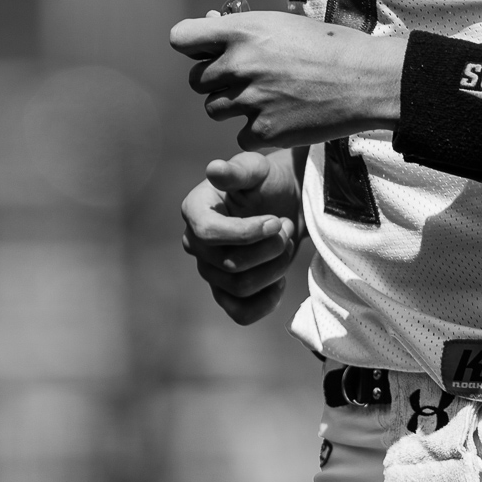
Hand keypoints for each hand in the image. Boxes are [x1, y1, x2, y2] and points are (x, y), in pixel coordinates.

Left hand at [170, 10, 405, 150]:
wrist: (367, 79)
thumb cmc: (329, 45)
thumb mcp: (283, 23)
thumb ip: (243, 29)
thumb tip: (211, 24)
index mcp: (242, 31)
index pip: (181, 38)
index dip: (192, 46)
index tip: (206, 51)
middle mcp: (239, 65)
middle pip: (197, 80)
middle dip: (217, 80)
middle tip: (250, 78)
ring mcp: (250, 101)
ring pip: (214, 109)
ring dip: (234, 106)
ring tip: (270, 96)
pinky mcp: (264, 132)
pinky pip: (241, 134)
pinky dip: (258, 131)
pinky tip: (283, 117)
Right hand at [181, 150, 300, 324]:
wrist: (285, 201)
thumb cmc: (268, 180)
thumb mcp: (257, 168)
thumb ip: (238, 170)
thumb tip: (213, 169)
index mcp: (195, 210)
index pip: (208, 233)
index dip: (245, 233)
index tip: (276, 221)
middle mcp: (195, 243)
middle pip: (229, 264)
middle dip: (269, 248)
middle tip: (287, 225)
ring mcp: (209, 270)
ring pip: (240, 287)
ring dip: (275, 267)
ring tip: (286, 242)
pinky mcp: (227, 292)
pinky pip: (241, 313)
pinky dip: (266, 302)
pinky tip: (281, 280)